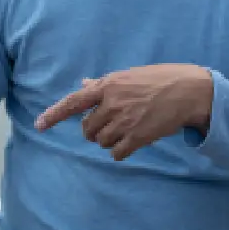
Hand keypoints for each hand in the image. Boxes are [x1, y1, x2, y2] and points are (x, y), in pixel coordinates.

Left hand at [34, 64, 213, 160]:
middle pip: (87, 128)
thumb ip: (102, 84)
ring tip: (125, 131)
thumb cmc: (157, 80)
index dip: (53, 115)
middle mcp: (111, 103)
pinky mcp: (139, 136)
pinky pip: (117, 153)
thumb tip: (83, 84)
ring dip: (109, 141)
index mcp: (106, 86)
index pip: (72, 102)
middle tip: (108, 126)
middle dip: (93, 131)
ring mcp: (125, 121)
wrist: (189, 90)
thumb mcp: (127, 76)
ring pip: (102, 141)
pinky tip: (130, 144)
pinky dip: (120, 151)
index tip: (39, 126)